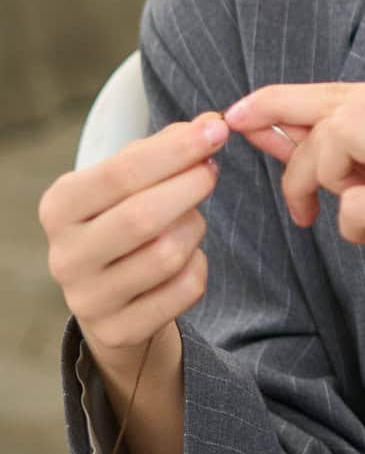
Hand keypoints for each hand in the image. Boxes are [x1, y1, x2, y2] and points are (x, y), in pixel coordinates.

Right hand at [40, 112, 228, 379]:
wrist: (111, 297)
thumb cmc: (123, 220)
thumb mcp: (129, 182)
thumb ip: (165, 148)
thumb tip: (210, 123)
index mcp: (60, 208)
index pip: (119, 173)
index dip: (174, 150)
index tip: (215, 130)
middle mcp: (65, 255)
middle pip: (143, 217)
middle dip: (190, 186)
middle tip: (212, 170)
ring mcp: (89, 299)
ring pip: (168, 255)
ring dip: (195, 228)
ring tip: (192, 218)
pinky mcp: (119, 330)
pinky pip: (183, 290)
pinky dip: (199, 266)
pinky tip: (189, 256)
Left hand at [224, 80, 364, 386]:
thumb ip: (331, 146)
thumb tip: (261, 122)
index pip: (342, 91)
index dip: (282, 101)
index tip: (235, 116)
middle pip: (334, 116)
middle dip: (299, 163)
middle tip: (302, 205)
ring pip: (339, 142)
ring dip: (322, 187)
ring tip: (351, 218)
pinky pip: (356, 205)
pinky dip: (351, 228)